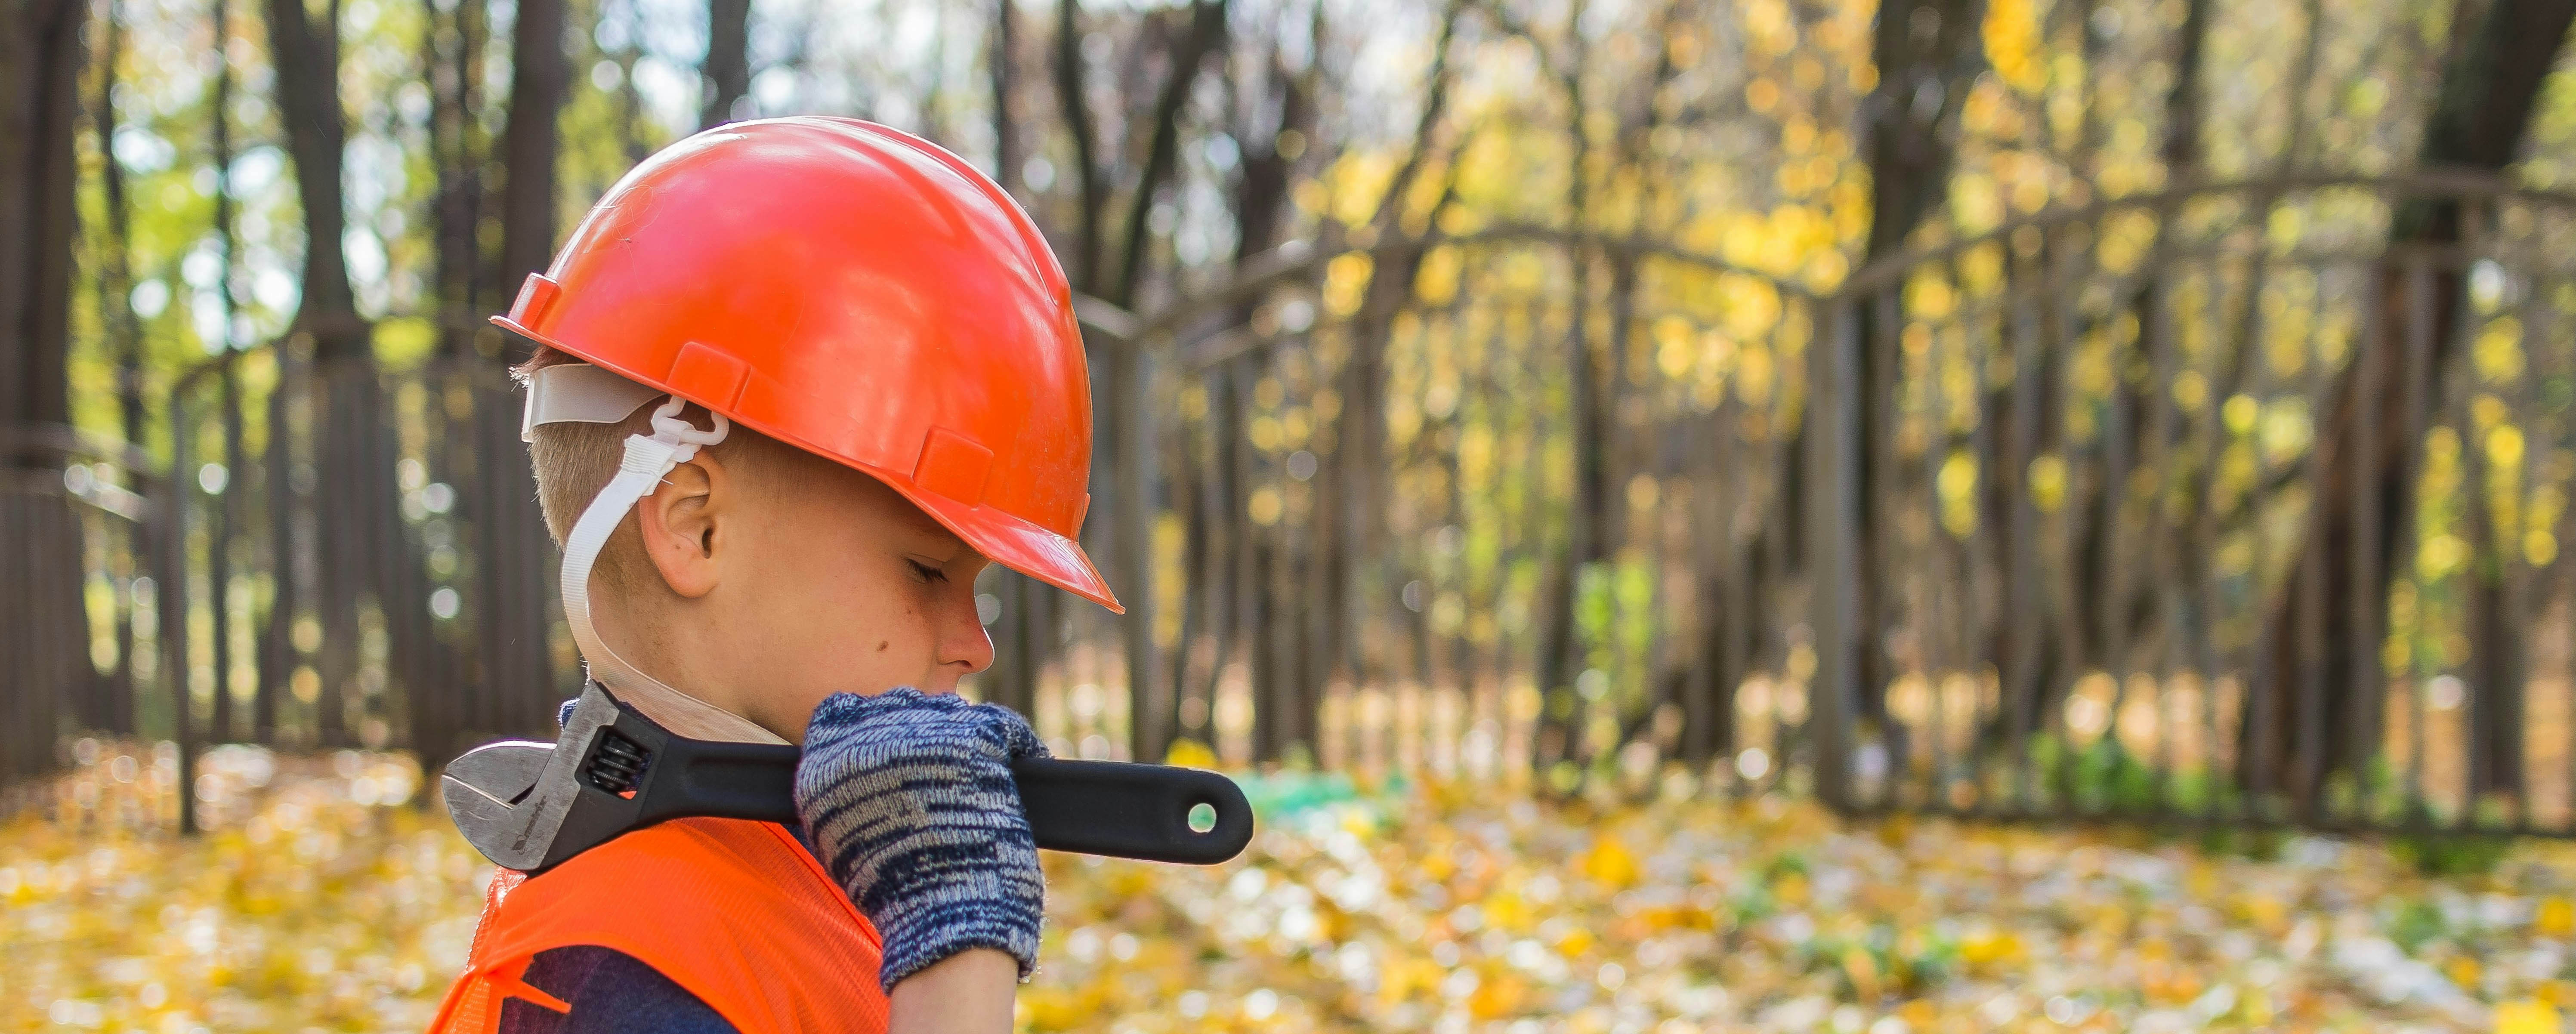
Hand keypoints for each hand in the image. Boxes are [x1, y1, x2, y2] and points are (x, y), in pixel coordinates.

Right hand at [792, 687, 1047, 991]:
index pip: (841, 711)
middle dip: (917, 728)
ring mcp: (924, 728)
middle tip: (939, 765)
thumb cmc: (894, 891)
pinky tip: (1024, 760)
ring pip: (947, 709)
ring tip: (973, 771)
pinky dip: (1017, 742)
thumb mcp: (842, 842)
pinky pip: (1003, 723)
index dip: (869, 725)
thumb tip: (857, 779)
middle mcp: (871, 732)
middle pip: (898, 705)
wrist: (942, 909)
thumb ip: (839, 798)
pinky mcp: (976, 735)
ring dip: (960, 731)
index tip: (888, 745)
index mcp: (828, 759)